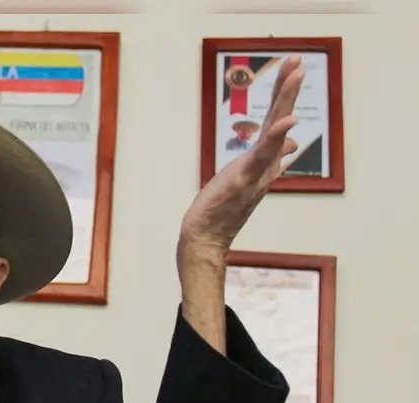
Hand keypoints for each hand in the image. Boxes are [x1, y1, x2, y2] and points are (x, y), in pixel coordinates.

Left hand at [180, 56, 304, 253]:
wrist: (206, 237)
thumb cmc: (221, 209)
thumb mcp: (244, 178)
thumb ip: (266, 158)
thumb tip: (291, 143)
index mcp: (262, 160)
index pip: (275, 120)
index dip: (283, 94)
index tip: (292, 68)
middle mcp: (266, 164)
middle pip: (279, 119)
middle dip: (287, 89)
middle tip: (298, 62)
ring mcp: (257, 172)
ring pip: (274, 132)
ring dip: (285, 102)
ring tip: (295, 76)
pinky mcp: (244, 180)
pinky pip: (262, 156)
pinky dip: (276, 138)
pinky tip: (286, 121)